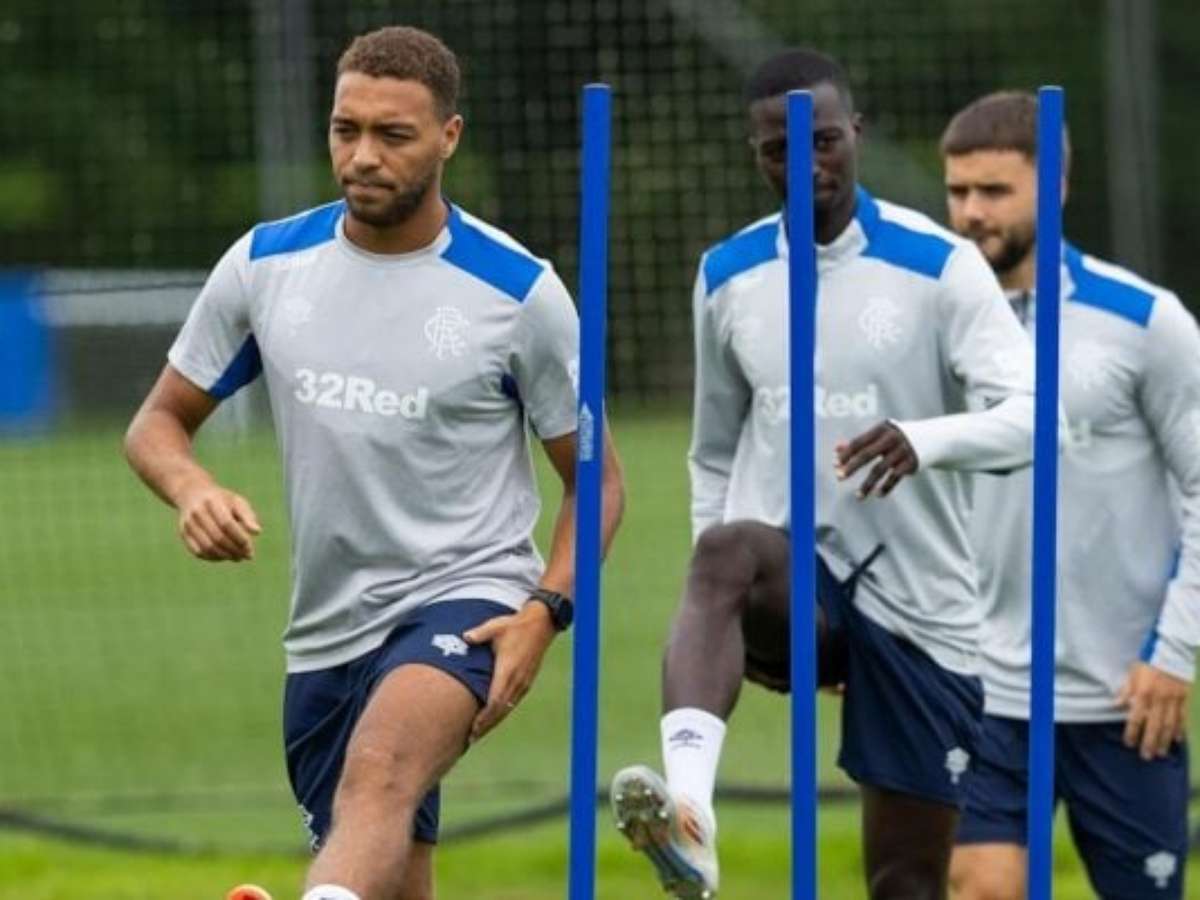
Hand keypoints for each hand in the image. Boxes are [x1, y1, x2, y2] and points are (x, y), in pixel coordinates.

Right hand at [176, 479, 261, 561]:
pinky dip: (213, 558)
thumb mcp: (237, 502)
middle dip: (234, 549)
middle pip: (217, 537)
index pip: (227, 524)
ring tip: (238, 558)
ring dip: (225, 556)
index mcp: (213, 501)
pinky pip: (198, 551)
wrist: (193, 493)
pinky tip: (224, 557)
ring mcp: (188, 524)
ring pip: (207, 547)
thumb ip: (248, 516)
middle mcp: (198, 512)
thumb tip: (257, 532)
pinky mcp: (183, 534)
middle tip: (247, 556)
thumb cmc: (222, 500)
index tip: (250, 547)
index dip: (239, 538)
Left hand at [463, 600, 556, 742]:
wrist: (541, 625)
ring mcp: (523, 682)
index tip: (473, 728)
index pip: (496, 700)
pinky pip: (513, 702)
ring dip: (494, 722)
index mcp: (508, 670)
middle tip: (471, 738)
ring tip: (479, 733)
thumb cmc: (516, 626)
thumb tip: (465, 637)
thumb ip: (480, 634)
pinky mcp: (526, 682)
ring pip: (507, 708)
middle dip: (486, 725)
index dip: (485, 717)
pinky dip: (502, 713)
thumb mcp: (496, 627)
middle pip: (501, 710)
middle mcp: (517, 680)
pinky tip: (493, 718)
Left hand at [834, 422, 916, 498]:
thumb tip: (836, 449)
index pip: (859, 442)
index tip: (835, 464)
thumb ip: (859, 442)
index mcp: (882, 429)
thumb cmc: (897, 438)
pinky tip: (877, 495)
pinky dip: (886, 487)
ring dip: (868, 484)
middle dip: (852, 466)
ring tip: (857, 497)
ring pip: (881, 469)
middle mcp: (892, 438)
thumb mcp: (880, 436)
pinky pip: (895, 477)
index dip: (846, 453)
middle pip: (867, 454)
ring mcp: (903, 450)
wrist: (932, 438)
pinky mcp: (912, 462)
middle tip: (839, 477)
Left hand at [1115, 662, 1189, 759]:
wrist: (1171, 650)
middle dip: (1149, 743)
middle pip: (1153, 726)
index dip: (1132, 732)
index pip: (1135, 718)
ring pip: (1169, 725)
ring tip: (1162, 753)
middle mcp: (1158, 699)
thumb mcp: (1132, 673)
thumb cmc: (1149, 662)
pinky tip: (1178, 741)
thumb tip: (1116, 704)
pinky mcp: (1184, 698)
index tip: (1129, 743)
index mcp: (1143, 693)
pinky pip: (1183, 717)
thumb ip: (1125, 690)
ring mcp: (1173, 700)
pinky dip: (1180, 730)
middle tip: (1146, 756)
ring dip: (1165, 741)